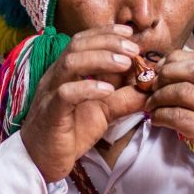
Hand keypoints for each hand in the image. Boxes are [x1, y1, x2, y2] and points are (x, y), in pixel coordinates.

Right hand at [20, 24, 146, 182]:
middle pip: (77, 45)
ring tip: (125, 63)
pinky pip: (66, 94)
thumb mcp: (104, 111)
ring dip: (100, 59)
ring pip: (70, 64)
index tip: (129, 33)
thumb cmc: (70, 132)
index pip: (83, 41)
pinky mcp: (50, 113)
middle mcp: (55, 76)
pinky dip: (88, 87)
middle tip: (133, 49)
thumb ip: (124, 97)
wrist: (44, 161)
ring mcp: (50, 93)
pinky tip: (107, 89)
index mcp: (66, 72)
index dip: (106, 33)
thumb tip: (149, 85)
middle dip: (107, 42)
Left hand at [145, 50, 193, 187]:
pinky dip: (161, 116)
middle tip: (153, 84)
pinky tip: (157, 119)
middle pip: (192, 71)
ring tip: (152, 104)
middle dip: (166, 74)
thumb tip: (179, 68)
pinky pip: (177, 118)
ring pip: (182, 93)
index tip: (162, 67)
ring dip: (159, 97)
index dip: (176, 60)